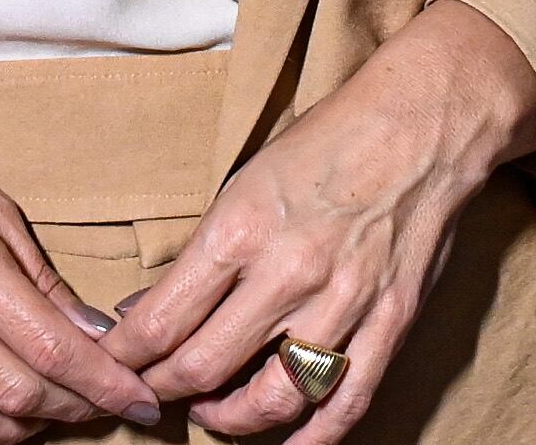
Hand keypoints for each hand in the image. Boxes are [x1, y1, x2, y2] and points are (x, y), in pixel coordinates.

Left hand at [100, 2, 535, 440]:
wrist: (422, 121)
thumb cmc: (327, 142)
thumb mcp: (246, 181)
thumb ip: (204, 252)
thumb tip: (150, 306)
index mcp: (242, 229)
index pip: (162, 321)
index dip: (126, 357)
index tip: (113, 365)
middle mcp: (289, 272)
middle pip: (203, 366)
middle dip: (163, 389)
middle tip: (150, 392)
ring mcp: (344, 303)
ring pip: (270, 398)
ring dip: (227, 418)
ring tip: (210, 412)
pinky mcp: (390, 323)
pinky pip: (346, 403)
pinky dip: (311, 437)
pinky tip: (286, 441)